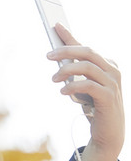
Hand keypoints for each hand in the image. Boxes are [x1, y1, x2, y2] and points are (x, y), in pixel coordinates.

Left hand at [49, 23, 123, 160]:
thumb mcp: (82, 87)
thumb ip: (74, 74)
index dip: (70, 37)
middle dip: (66, 51)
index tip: (56, 26)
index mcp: (106, 64)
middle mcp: (112, 70)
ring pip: (88, 67)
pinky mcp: (109, 97)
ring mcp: (113, 83)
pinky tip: (63, 91)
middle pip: (87, 52)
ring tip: (53, 78)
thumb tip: (57, 60)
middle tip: (48, 55)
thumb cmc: (93, 107)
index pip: (85, 47)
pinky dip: (74, 86)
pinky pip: (90, 85)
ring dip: (67, 70)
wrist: (107, 133)